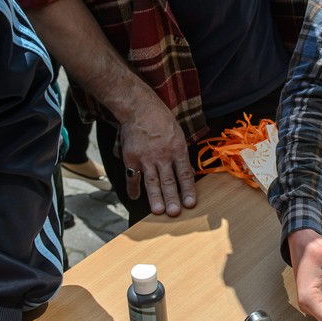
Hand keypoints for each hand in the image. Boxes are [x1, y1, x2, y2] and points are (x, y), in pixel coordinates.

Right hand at [118, 93, 196, 216]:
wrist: (139, 108)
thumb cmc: (161, 119)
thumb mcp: (178, 133)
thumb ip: (180, 153)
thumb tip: (185, 173)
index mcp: (177, 149)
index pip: (185, 174)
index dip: (188, 190)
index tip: (190, 204)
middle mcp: (162, 155)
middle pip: (168, 181)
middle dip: (172, 198)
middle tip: (174, 212)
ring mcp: (145, 158)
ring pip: (152, 182)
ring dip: (155, 198)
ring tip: (158, 211)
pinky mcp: (131, 158)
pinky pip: (132, 177)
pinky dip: (133, 188)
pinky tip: (135, 197)